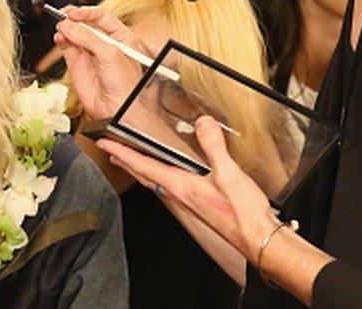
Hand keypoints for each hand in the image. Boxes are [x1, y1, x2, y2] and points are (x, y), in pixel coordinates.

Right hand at [53, 6, 146, 119]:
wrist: (116, 109)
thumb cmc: (125, 85)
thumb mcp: (110, 54)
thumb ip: (88, 37)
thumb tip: (68, 25)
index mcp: (120, 36)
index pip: (101, 16)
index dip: (86, 12)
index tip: (74, 12)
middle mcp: (104, 43)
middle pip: (85, 23)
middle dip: (73, 18)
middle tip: (63, 15)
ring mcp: (89, 53)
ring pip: (73, 33)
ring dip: (66, 28)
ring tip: (61, 29)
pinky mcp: (77, 64)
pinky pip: (66, 46)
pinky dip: (61, 40)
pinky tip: (59, 37)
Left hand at [96, 117, 275, 260]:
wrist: (256, 237)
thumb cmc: (242, 213)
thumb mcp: (229, 173)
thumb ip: (214, 146)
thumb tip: (202, 123)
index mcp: (179, 186)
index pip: (142, 165)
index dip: (121, 152)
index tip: (104, 143)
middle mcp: (178, 194)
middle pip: (142, 175)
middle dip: (124, 161)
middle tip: (109, 150)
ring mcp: (186, 201)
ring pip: (153, 182)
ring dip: (139, 169)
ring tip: (129, 160)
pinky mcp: (196, 205)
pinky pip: (168, 187)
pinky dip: (158, 176)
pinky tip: (166, 176)